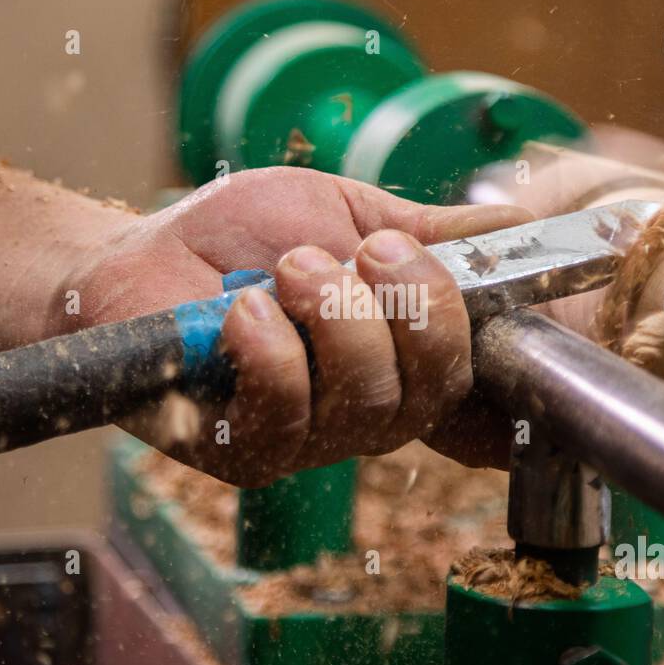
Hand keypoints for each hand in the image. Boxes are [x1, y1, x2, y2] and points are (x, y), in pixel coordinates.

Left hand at [57, 167, 531, 486]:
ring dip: (335, 316)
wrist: (143, 254)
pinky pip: (289, 415)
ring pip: (370, 399)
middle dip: (413, 303)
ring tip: (292, 267)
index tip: (477, 277)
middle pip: (436, 387)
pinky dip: (274, 350)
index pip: (477, 374)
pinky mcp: (248, 452)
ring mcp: (312, 437)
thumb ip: (430, 229)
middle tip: (366, 250)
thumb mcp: (350, 212)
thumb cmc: (243, 237)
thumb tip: (521, 226)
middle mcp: (371, 408)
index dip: (491, 338)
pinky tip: (245, 311)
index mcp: (404, 355)